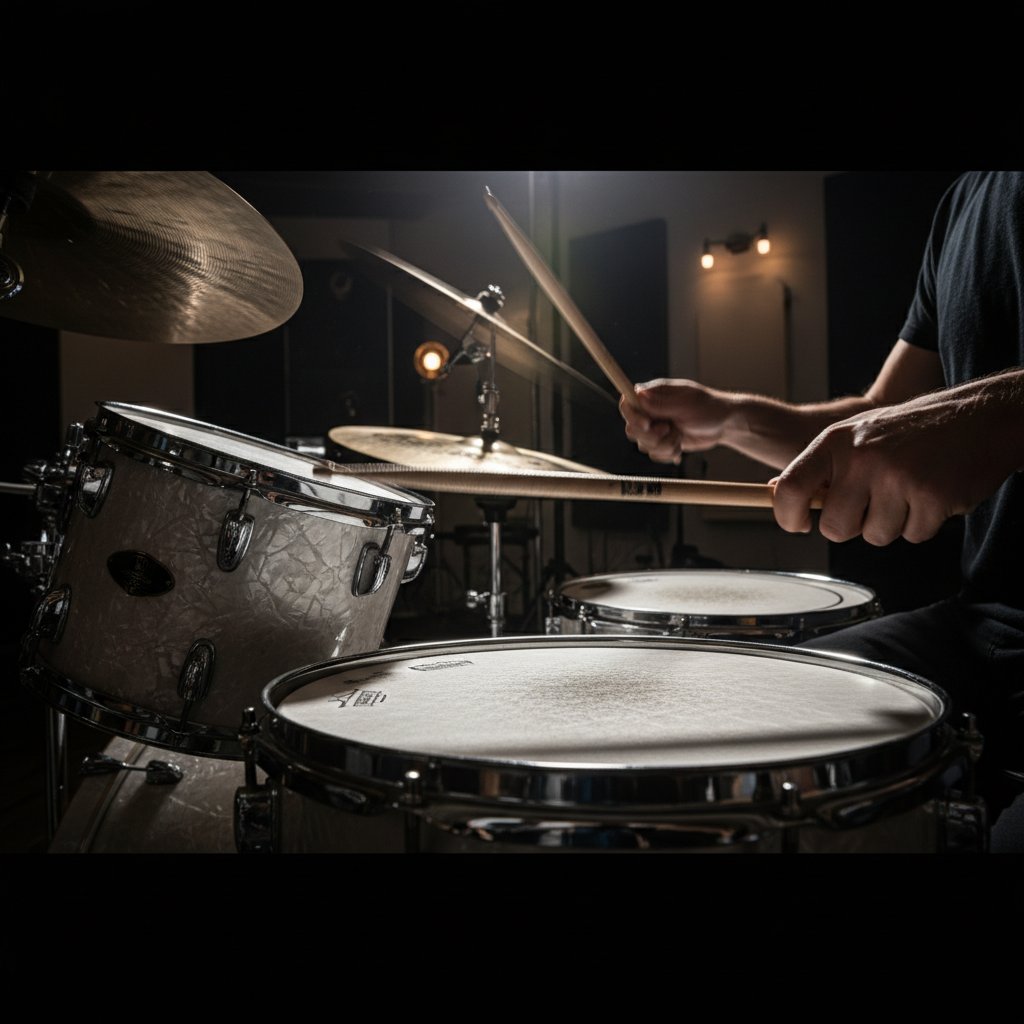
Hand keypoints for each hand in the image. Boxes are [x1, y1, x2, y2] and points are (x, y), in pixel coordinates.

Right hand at [620, 379, 729, 464]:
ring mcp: (656, 427)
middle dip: (651, 435)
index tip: (647, 424)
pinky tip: (679, 446)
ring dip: (663, 445)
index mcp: (653, 395)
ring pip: (643, 444)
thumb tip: (638, 394)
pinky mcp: (662, 442)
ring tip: (679, 437)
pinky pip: (654, 454)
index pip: (628, 404)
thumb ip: (661, 403)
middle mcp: (651, 411)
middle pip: (632, 429)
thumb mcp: (685, 403)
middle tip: (669, 429)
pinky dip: (667, 453)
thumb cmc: (708, 408)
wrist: (723, 425)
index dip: (632, 416)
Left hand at [772, 376, 1023, 544]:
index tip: (799, 524)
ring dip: (892, 524)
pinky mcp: (931, 497)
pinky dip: (923, 523)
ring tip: (908, 491)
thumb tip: (777, 491)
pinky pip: (912, 536)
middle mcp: (862, 458)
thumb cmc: (910, 431)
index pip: (791, 488)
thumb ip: (821, 466)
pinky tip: (931, 494)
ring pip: (876, 537)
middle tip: (872, 504)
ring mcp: (897, 478)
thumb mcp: (856, 435)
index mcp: (836, 442)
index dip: (787, 516)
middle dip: (852, 527)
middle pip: (835, 528)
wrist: (977, 417)